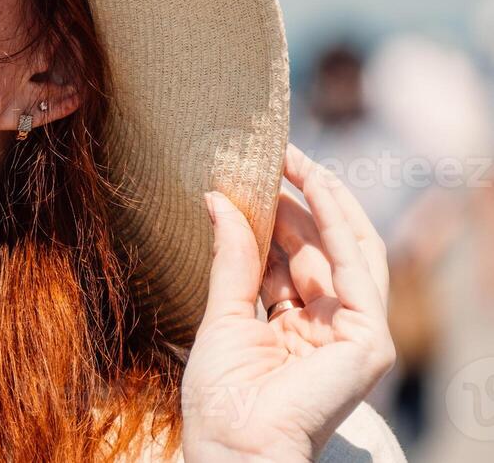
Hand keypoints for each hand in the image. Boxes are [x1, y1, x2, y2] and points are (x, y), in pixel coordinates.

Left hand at [180, 143, 395, 462]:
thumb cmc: (222, 397)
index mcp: (294, 325)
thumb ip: (231, 259)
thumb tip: (216, 199)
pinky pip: (356, 270)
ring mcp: (353, 335)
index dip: (274, 213)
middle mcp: (328, 327)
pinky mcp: (369, 341)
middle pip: (319, 249)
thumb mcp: (221, 314)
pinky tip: (316, 187)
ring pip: (345, 250)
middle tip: (272, 153)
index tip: (251, 171)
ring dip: (322, 200)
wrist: (232, 446)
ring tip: (293, 157)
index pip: (290, 257)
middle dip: (299, 199)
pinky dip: (338, 224)